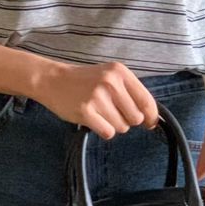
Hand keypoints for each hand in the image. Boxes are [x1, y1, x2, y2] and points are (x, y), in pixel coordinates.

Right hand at [33, 60, 159, 139]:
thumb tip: (150, 118)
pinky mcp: (85, 112)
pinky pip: (108, 133)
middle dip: (127, 120)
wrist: (52, 80)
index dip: (152, 116)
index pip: (146, 100)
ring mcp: (97, 97)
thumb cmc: (84, 81)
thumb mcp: (109, 76)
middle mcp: (111, 83)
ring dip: (113, 125)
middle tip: (112, 113)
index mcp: (120, 72)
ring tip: (99, 113)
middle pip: (136, 118)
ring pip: (122, 127)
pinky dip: (103, 130)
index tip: (150, 124)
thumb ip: (130, 92)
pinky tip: (93, 120)